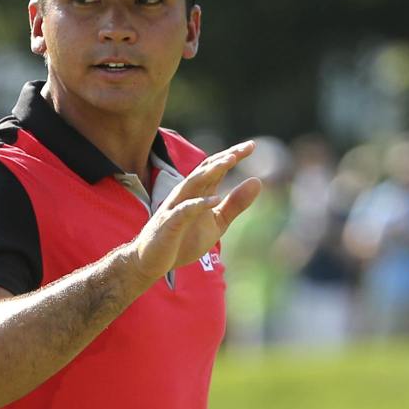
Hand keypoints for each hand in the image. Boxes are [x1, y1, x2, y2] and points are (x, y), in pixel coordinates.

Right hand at [128, 141, 262, 285]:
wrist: (151, 263)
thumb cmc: (182, 241)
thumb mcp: (217, 223)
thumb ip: (235, 204)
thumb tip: (257, 181)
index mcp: (197, 193)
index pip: (214, 168)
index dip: (232, 156)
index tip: (251, 145)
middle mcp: (185, 195)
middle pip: (205, 170)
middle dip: (224, 158)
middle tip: (244, 148)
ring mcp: (175, 208)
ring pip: (192, 183)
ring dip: (210, 172)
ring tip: (229, 161)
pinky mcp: (168, 224)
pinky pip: (184, 211)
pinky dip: (199, 204)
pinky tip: (215, 200)